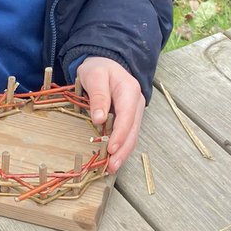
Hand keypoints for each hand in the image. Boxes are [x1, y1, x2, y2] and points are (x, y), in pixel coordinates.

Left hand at [75, 56, 144, 172]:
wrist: (105, 63)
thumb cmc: (99, 68)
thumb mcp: (94, 76)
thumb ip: (98, 96)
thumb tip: (99, 119)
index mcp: (129, 91)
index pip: (127, 117)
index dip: (120, 135)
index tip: (111, 149)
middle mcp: (136, 103)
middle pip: (133, 130)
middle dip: (123, 150)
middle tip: (112, 166)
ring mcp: (135, 111)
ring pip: (132, 135)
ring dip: (123, 152)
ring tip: (112, 167)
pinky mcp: (129, 117)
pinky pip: (127, 134)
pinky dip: (121, 147)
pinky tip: (113, 158)